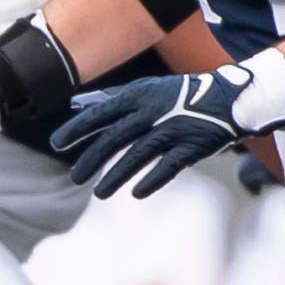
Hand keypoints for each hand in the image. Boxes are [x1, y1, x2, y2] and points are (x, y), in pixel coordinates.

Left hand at [53, 52, 284, 199]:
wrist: (228, 98)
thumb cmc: (178, 96)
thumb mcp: (144, 90)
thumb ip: (110, 98)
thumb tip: (76, 105)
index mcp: (139, 96)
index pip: (101, 113)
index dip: (77, 129)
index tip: (56, 144)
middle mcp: (153, 111)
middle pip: (115, 137)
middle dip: (93, 159)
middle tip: (75, 177)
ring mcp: (173, 129)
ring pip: (138, 155)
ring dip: (117, 175)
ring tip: (99, 193)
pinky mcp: (192, 146)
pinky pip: (168, 166)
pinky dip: (152, 179)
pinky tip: (135, 194)